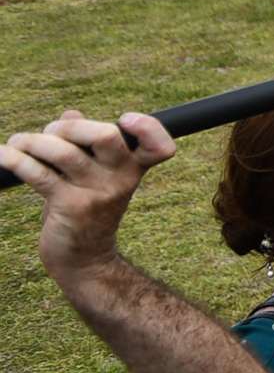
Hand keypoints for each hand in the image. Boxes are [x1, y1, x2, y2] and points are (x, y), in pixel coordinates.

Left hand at [0, 111, 171, 280]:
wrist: (84, 259)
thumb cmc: (87, 210)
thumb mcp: (94, 176)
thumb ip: (86, 143)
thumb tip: (70, 113)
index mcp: (133, 168)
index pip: (158, 145)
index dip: (148, 127)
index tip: (125, 119)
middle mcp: (120, 179)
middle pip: (106, 136)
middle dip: (70, 126)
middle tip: (50, 132)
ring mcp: (96, 194)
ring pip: (64, 153)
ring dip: (33, 141)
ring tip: (18, 142)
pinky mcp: (69, 207)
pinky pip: (40, 174)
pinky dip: (16, 159)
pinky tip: (4, 154)